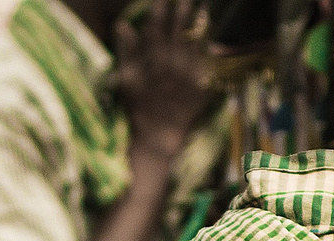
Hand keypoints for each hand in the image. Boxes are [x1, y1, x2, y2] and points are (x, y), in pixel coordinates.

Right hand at [116, 0, 213, 156]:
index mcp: (152, 60)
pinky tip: (211, 36)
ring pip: (195, 43)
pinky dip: (209, 47)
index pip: (156, 26)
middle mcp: (171, 64)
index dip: (160, 9)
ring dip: (198, 24)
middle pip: (179, 30)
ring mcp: (188, 74)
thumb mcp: (126, 79)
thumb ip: (126, 50)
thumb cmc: (139, 107)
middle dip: (182, 10)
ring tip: (203, 8)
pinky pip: (207, 62)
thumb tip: (123, 24)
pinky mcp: (201, 86)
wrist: (159, 136)